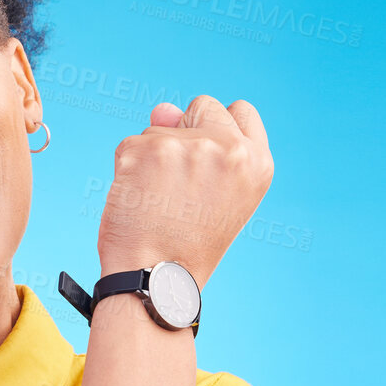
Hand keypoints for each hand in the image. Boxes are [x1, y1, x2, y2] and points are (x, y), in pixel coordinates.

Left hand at [97, 96, 273, 287]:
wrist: (155, 279)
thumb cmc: (185, 245)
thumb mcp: (214, 196)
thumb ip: (202, 145)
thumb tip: (163, 109)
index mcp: (257, 162)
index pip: (240, 111)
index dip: (218, 129)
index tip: (207, 158)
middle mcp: (229, 149)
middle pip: (202, 106)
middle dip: (185, 132)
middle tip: (179, 187)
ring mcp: (188, 146)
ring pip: (160, 128)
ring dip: (153, 158)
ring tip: (158, 203)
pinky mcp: (148, 149)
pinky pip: (130, 145)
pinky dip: (127, 169)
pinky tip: (137, 201)